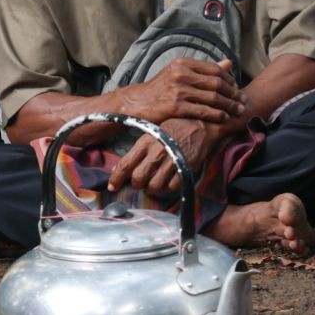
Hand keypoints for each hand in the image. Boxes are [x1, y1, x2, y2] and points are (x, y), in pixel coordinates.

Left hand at [108, 118, 224, 195]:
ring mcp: (170, 162)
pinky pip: (171, 188)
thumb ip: (139, 149)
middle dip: (136, 184)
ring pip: (153, 186)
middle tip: (139, 182)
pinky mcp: (184, 169)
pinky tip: (166, 183)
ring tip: (153, 184)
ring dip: (151, 188)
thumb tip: (123, 166)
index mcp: (145, 142)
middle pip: (138, 178)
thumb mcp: (153, 133)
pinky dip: (166, 189)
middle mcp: (156, 153)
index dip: (116, 178)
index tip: (112, 186)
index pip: (125, 164)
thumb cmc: (175, 127)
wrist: (201, 125)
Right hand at [118, 58, 244, 124]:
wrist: (137, 103)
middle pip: (216, 83)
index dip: (230, 79)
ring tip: (238, 111)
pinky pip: (203, 111)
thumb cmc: (160, 89)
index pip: (214, 69)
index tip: (237, 88)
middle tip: (243, 101)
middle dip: (233, 93)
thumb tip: (228, 63)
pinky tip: (224, 118)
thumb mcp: (178, 73)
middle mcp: (181, 74)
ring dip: (229, 105)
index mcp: (182, 64)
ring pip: (213, 98)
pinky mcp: (175, 107)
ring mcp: (178, 90)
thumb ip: (203, 69)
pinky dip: (216, 115)